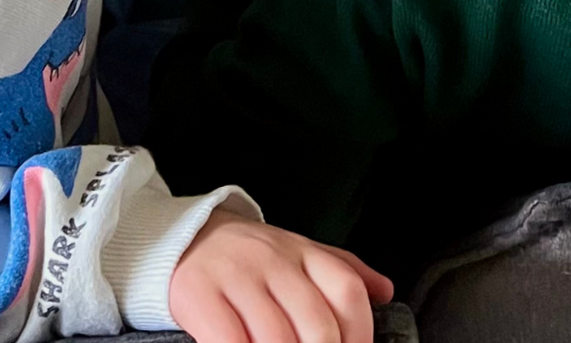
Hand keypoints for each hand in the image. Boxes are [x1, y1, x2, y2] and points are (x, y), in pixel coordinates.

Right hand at [170, 209, 393, 342]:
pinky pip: (228, 340)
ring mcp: (237, 277)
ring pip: (276, 338)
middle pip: (317, 325)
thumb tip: (386, 292)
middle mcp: (274, 261)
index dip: (360, 337)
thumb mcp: (299, 252)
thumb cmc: (251, 257)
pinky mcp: (200, 296)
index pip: (348, 293)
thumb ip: (344, 269)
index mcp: (304, 252)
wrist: (185, 238)